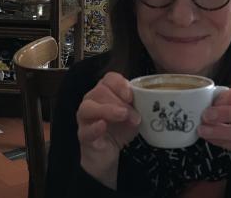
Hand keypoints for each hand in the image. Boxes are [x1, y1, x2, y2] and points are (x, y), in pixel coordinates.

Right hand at [77, 72, 140, 188]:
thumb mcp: (134, 115)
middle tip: (133, 115)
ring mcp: (85, 118)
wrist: (110, 152)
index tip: (131, 96)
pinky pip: (85, 129)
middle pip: (100, 91)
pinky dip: (94, 127)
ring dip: (107, 110)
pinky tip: (103, 125)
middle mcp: (92, 101)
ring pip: (88, 107)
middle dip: (120, 101)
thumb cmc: (121, 129)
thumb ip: (138, 106)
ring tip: (122, 115)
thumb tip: (146, 103)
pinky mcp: (83, 135)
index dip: (120, 84)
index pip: (109, 79)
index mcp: (106, 92)